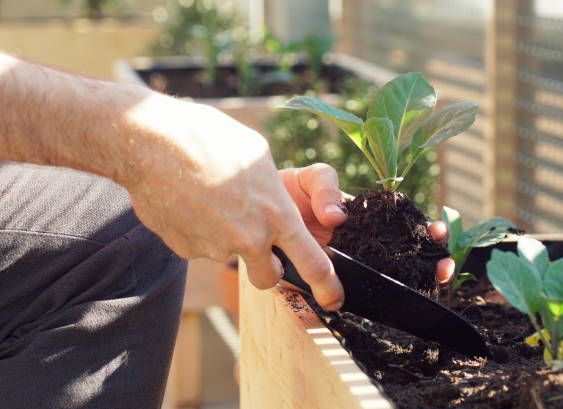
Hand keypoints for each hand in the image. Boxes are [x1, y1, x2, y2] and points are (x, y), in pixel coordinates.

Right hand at [124, 97, 343, 309]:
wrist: (154, 144)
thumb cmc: (211, 139)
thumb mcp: (258, 155)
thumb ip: (275, 192)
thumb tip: (276, 209)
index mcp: (277, 215)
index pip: (313, 265)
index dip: (327, 287)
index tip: (333, 300)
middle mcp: (250, 239)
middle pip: (269, 278)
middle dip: (268, 269)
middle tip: (256, 244)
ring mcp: (215, 248)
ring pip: (229, 255)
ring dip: (226, 238)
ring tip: (211, 200)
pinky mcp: (186, 249)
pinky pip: (200, 246)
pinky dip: (199, 231)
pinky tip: (189, 202)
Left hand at [279, 164, 454, 284]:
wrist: (254, 212)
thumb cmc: (285, 189)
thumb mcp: (308, 178)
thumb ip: (325, 189)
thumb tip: (337, 218)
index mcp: (362, 214)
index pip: (401, 220)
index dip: (423, 227)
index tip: (438, 232)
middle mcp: (360, 239)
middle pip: (403, 252)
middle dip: (430, 259)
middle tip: (445, 266)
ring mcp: (346, 260)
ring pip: (384, 274)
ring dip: (412, 279)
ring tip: (434, 280)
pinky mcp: (326, 276)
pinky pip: (352, 288)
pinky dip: (373, 295)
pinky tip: (391, 299)